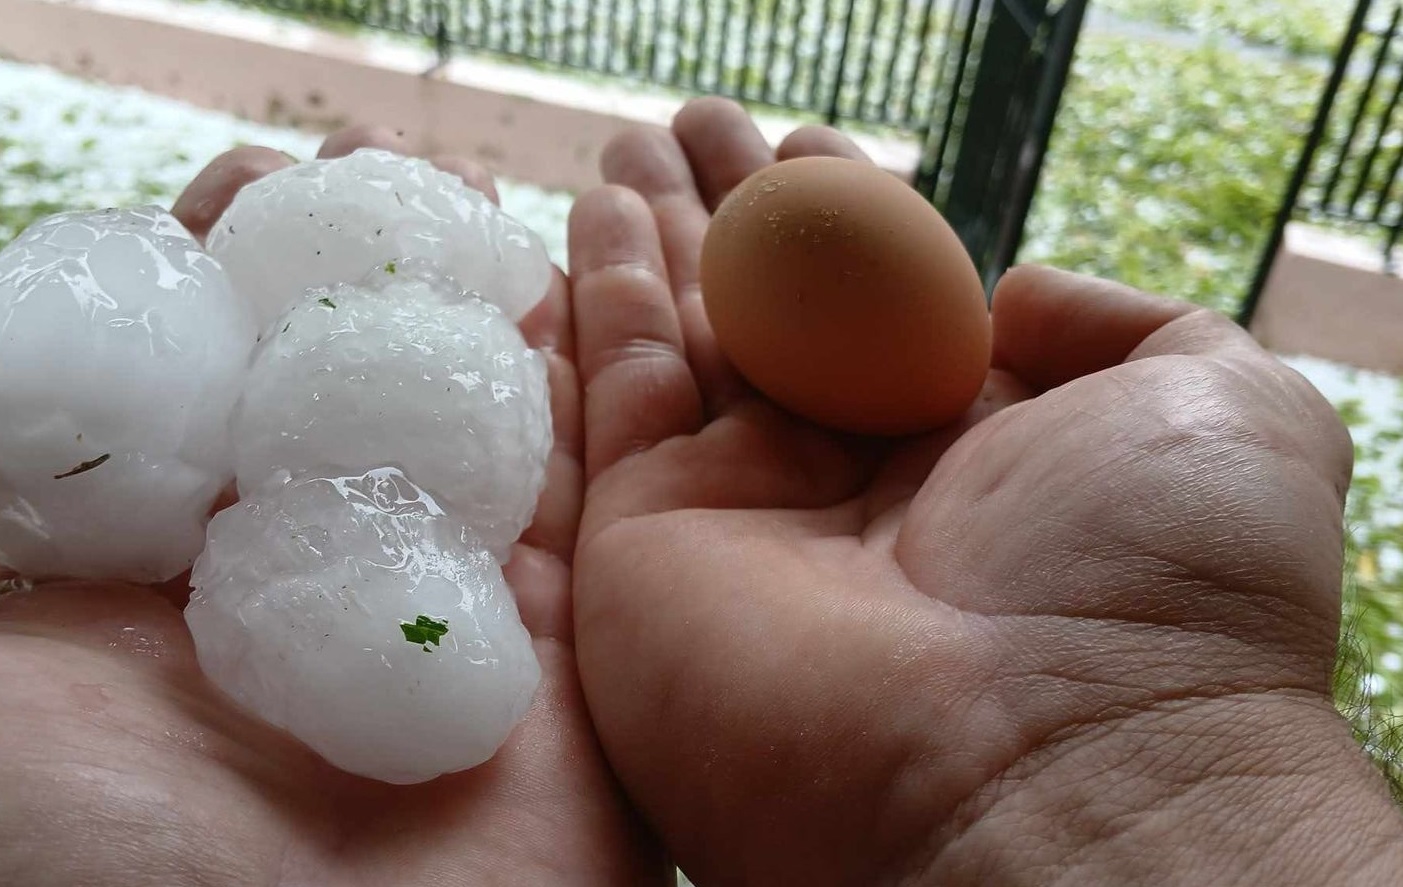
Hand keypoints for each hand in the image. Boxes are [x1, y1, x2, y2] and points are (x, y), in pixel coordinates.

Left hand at [0, 128, 660, 885]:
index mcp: (128, 623)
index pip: (181, 417)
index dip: (204, 290)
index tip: (235, 181)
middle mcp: (282, 624)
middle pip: (326, 415)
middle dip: (348, 284)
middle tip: (368, 169)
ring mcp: (422, 653)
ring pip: (454, 454)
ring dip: (467, 331)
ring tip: (469, 209)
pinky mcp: (548, 697)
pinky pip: (571, 530)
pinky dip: (576, 422)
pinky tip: (566, 308)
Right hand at [569, 98, 1402, 884]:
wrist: (1037, 780)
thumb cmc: (1157, 597)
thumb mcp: (1220, 408)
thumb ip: (1127, 326)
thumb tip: (1013, 293)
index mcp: (978, 453)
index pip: (893, 312)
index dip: (852, 221)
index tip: (816, 145)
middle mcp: (855, 485)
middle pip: (776, 315)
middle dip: (735, 213)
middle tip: (694, 125)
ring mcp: (746, 515)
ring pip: (683, 343)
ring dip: (652, 236)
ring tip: (630, 140)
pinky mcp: (648, 544)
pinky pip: (614, 397)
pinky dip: (600, 298)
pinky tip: (596, 208)